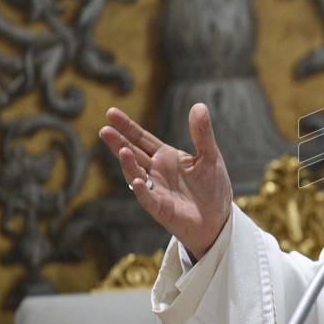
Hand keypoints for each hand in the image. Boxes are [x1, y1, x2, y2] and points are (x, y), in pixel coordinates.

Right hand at [99, 103, 232, 259]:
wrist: (218, 218)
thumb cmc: (212, 187)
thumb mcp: (210, 156)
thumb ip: (202, 134)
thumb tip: (199, 105)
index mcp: (166, 157)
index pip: (142, 139)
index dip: (127, 127)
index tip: (111, 112)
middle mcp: (156, 171)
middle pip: (133, 154)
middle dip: (119, 142)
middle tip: (105, 129)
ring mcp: (156, 190)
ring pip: (136, 174)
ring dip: (128, 164)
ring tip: (122, 150)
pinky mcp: (161, 209)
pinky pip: (148, 199)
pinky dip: (142, 190)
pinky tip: (138, 180)